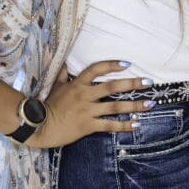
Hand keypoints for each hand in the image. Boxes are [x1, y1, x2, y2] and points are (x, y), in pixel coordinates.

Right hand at [25, 60, 151, 148]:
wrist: (37, 126)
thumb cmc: (47, 105)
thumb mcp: (55, 86)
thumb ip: (63, 74)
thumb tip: (65, 62)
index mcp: (78, 84)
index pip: (96, 69)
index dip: (112, 65)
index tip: (127, 63)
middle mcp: (85, 95)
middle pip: (112, 87)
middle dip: (132, 84)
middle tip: (149, 82)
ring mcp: (87, 111)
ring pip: (115, 107)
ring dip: (134, 106)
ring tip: (150, 104)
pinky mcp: (88, 126)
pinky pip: (109, 125)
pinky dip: (124, 125)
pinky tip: (137, 124)